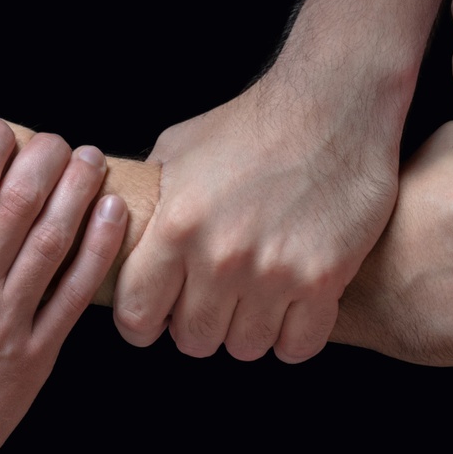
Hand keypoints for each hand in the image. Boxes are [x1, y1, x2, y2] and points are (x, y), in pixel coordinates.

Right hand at [0, 116, 127, 453]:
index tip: (0, 129)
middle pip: (17, 202)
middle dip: (43, 157)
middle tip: (57, 138)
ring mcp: (5, 320)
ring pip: (52, 238)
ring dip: (77, 190)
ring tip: (91, 159)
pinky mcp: (36, 352)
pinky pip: (76, 291)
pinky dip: (99, 248)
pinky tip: (114, 214)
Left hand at [114, 72, 400, 361]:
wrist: (333, 105)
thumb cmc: (253, 124)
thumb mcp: (179, 150)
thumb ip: (151, 202)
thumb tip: (119, 230)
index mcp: (176, 227)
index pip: (138, 315)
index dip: (143, 323)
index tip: (157, 318)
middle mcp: (221, 257)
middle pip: (195, 340)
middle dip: (200, 326)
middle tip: (214, 303)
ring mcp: (274, 273)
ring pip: (246, 348)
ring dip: (248, 331)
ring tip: (255, 300)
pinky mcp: (323, 279)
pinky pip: (298, 346)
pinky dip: (293, 336)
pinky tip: (292, 308)